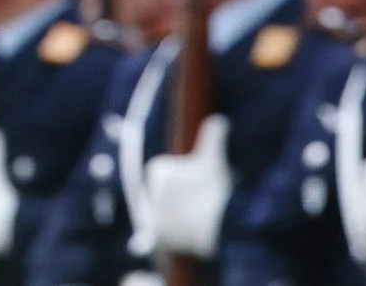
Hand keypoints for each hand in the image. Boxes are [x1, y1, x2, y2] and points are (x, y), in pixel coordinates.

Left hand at [145, 115, 231, 257]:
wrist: (221, 221)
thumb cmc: (218, 189)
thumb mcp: (215, 161)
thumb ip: (213, 138)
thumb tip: (218, 120)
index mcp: (159, 168)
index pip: (162, 178)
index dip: (177, 186)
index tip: (191, 191)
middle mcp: (150, 189)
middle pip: (160, 198)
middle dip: (171, 203)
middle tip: (192, 209)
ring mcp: (153, 212)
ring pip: (157, 216)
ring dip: (164, 220)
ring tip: (184, 224)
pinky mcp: (157, 233)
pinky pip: (148, 238)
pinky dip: (145, 242)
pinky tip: (144, 244)